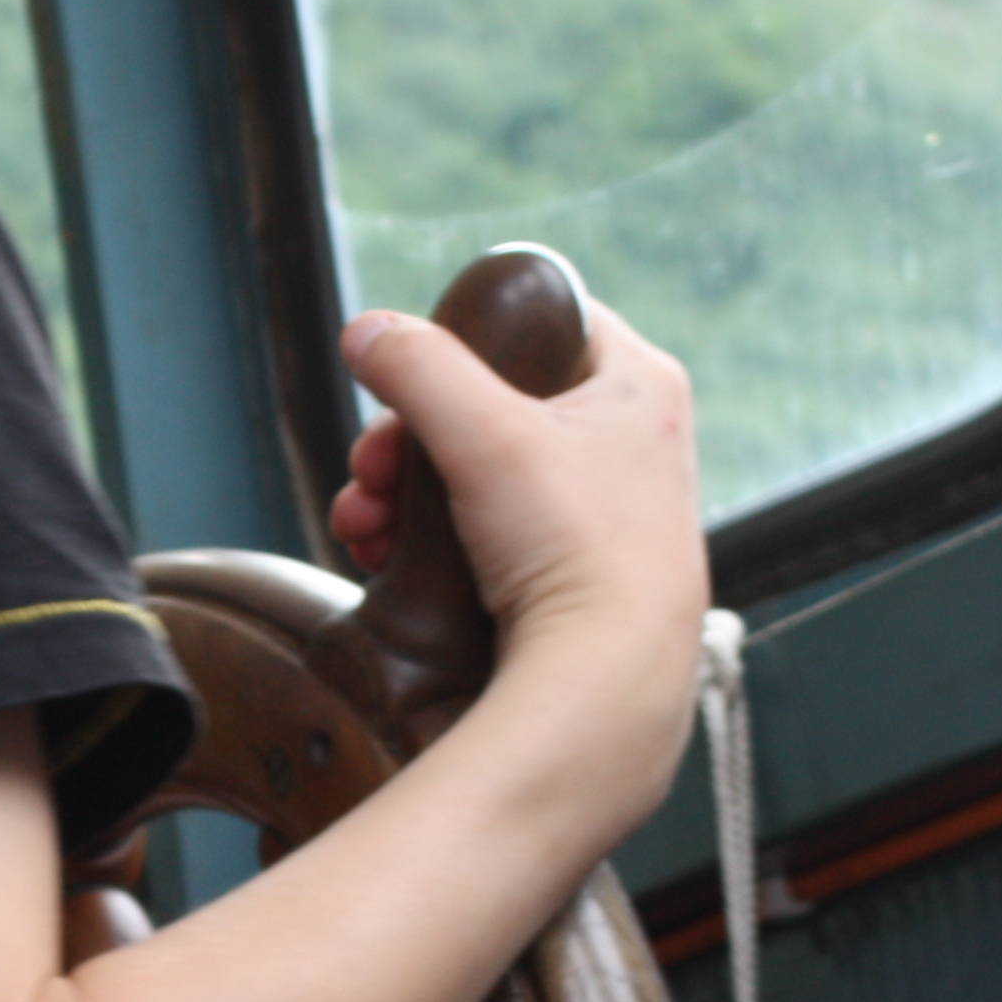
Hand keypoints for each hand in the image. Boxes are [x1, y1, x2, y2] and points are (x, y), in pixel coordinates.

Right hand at [328, 294, 706, 738]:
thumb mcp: (483, 433)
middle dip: (409, 439)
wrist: (609, 682)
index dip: (473, 338)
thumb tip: (366, 332)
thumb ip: (418, 368)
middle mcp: (634, 442)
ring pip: (481, 473)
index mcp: (638, 385)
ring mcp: (608, 511)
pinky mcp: (578, 572)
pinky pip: (489, 533)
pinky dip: (431, 540)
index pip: (548, 320)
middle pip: (494, 404)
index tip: (419, 376)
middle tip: (370, 470)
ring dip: (405, 494)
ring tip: (363, 526)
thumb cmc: (577, 551)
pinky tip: (383, 559)